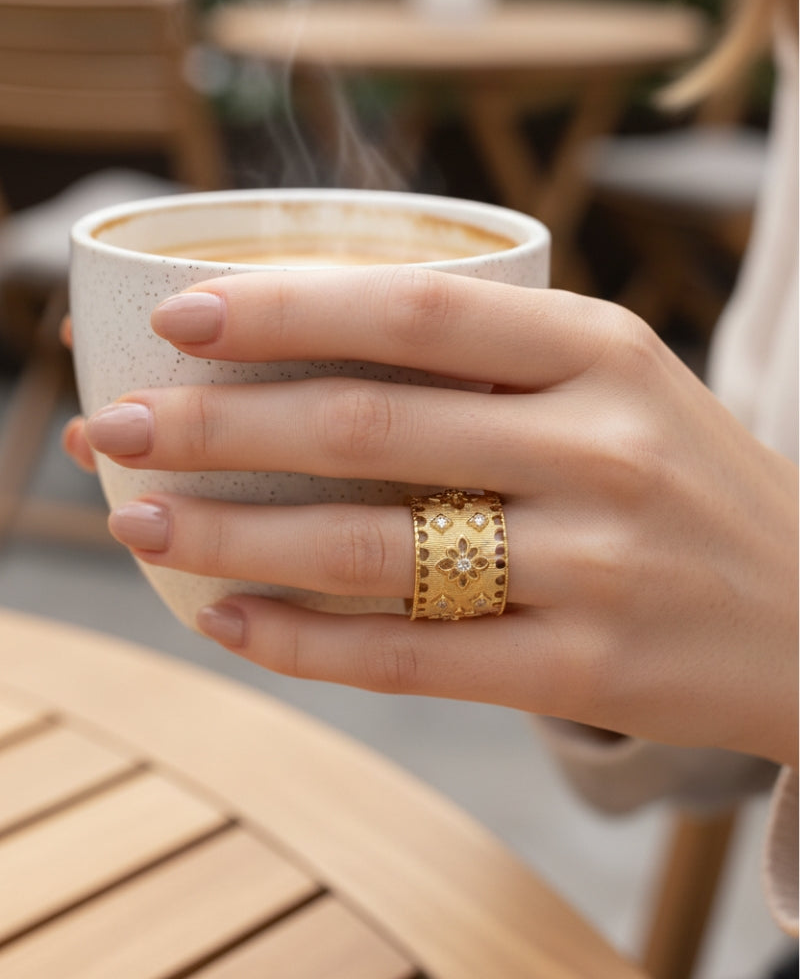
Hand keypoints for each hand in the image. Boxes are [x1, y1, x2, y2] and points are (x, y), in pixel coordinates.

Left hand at [65, 267, 798, 768]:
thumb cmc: (687, 478)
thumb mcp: (619, 380)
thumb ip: (491, 359)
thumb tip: (309, 342)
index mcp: (604, 348)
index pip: (417, 311)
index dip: (285, 309)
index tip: (177, 316)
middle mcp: (600, 447)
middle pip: (369, 426)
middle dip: (218, 424)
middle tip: (114, 426)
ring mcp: (596, 565)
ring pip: (375, 548)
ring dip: (237, 533)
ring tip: (141, 521)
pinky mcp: (587, 669)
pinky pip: (414, 660)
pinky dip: (307, 641)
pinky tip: (231, 620)